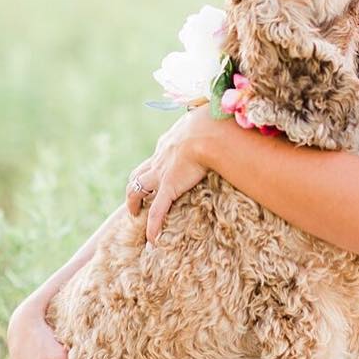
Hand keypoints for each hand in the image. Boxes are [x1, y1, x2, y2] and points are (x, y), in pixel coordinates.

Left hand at [127, 106, 211, 243]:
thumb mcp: (208, 120)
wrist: (208, 133)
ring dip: (133, 202)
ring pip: (137, 189)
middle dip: (135, 185)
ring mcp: (162, 173)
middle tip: (137, 198)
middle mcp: (160, 158)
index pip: (157, 157)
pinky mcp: (169, 188)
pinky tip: (153, 239)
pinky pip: (157, 211)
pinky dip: (153, 226)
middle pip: (139, 172)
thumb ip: (210, 124)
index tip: (157, 174)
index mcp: (169, 143)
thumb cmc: (213, 123)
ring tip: (135, 214)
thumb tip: (225, 120)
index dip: (155, 166)